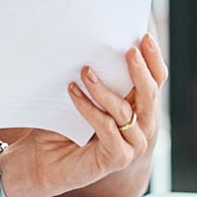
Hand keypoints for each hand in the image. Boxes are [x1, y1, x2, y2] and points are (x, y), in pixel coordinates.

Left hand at [6, 34, 167, 196]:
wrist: (41, 160)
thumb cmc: (60, 124)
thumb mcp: (81, 94)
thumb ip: (95, 75)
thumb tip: (92, 42)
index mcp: (136, 107)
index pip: (155, 80)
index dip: (153, 59)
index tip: (144, 37)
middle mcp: (141, 126)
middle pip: (150, 95)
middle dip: (140, 70)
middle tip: (129, 50)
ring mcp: (132, 144)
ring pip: (125, 111)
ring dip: (104, 89)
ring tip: (86, 71)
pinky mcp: (118, 158)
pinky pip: (107, 128)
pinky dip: (89, 109)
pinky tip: (72, 92)